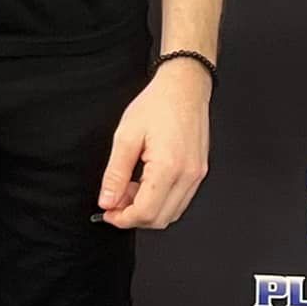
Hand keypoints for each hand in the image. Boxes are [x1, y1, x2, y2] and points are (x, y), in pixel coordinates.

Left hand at [96, 59, 210, 228]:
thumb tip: (107, 201)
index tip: (107, 213)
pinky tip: (146, 184)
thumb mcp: (126, 135)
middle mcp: (188, 175)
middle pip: (160, 219)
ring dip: (148, 210)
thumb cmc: (157, 104)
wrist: (184, 86)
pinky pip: (180, 200)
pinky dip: (161, 201)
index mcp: (168, 166)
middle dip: (133, 217)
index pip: (145, 212)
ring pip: (171, 213)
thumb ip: (115, 173)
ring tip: (130, 189)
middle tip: (115, 201)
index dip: (123, 219)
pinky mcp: (199, 171)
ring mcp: (196, 174)